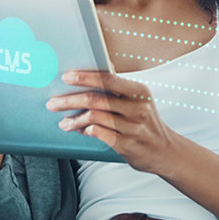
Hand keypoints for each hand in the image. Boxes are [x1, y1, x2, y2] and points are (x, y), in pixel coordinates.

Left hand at [46, 70, 178, 174]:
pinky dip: (86, 131)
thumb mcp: (139, 100)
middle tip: (53, 103)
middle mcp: (137, 107)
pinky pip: (100, 134)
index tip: (66, 76)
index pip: (108, 79)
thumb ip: (118, 87)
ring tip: (64, 122)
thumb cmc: (146, 122)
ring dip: (75, 120)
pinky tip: (79, 130)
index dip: (85, 77)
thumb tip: (98, 68)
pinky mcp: (128, 145)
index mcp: (139, 91)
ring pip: (95, 118)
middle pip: (96, 99)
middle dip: (70, 100)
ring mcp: (133, 127)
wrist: (165, 151)